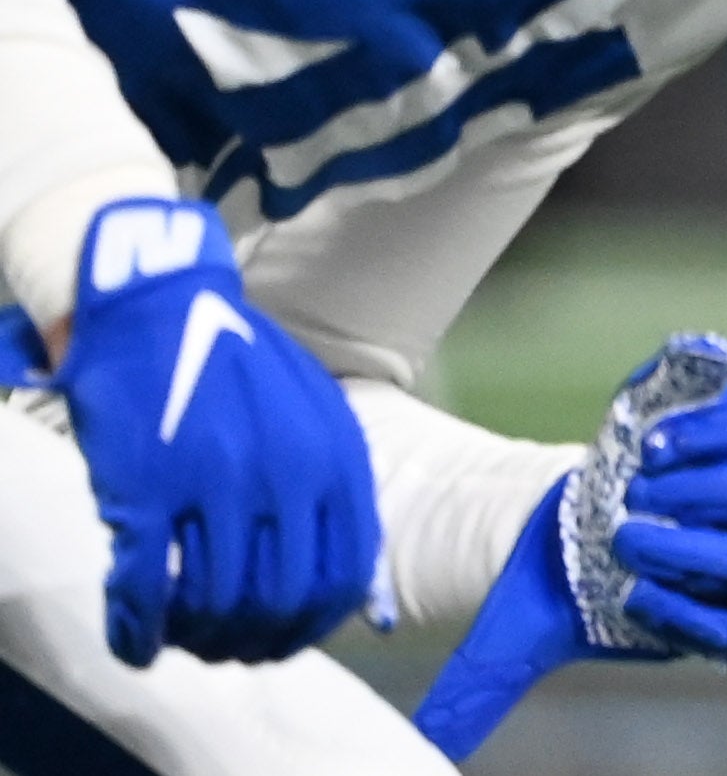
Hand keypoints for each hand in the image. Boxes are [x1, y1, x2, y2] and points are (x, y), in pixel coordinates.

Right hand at [51, 199, 378, 666]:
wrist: (158, 307)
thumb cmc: (238, 364)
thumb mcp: (314, 415)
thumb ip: (337, 492)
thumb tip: (362, 591)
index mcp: (334, 458)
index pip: (341, 579)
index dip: (310, 628)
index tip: (282, 641)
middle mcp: (284, 475)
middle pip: (278, 603)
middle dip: (252, 641)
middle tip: (226, 646)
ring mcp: (216, 483)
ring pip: (215, 605)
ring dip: (197, 637)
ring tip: (183, 634)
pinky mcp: (148, 489)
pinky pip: (146, 590)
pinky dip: (140, 632)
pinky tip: (137, 642)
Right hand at [411, 334, 726, 760]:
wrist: (593, 489)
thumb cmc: (567, 567)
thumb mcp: (522, 630)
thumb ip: (478, 693)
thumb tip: (417, 750)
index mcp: (725, 621)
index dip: (683, 614)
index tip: (623, 592)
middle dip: (694, 550)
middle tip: (624, 532)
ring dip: (718, 485)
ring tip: (644, 476)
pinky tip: (663, 436)